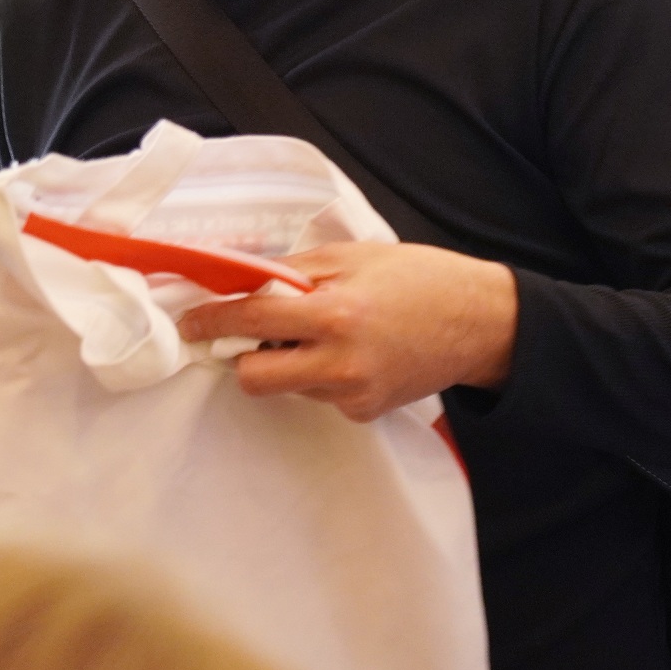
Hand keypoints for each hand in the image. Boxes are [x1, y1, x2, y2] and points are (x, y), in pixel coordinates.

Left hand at [175, 241, 517, 423]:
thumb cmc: (419, 278)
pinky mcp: (365, 413)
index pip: (251, 322)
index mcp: (335, 314)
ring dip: (289, 363)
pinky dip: (322, 376)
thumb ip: (296, 274)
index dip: (211, 321)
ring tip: (330, 334)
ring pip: (288, 388)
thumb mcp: (353, 257)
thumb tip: (243, 284)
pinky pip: (320, 397)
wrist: (480, 322)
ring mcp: (354, 394)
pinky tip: (355, 355)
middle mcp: (341, 363)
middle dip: (244, 358)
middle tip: (258, 336)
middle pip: (254, 380)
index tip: (190, 322)